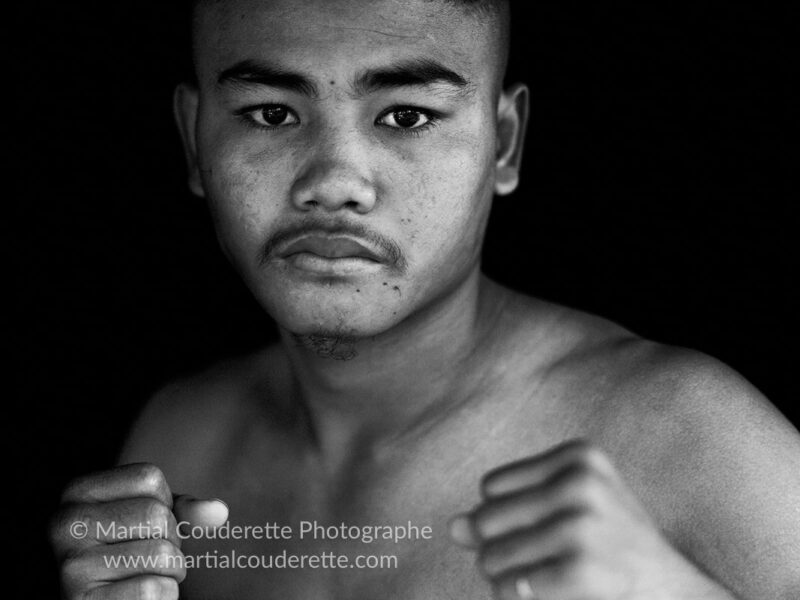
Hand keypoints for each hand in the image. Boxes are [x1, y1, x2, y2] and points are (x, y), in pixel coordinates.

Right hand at [49, 463, 227, 599]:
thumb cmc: (131, 554)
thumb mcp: (153, 522)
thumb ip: (185, 510)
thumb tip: (219, 511)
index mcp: (77, 492)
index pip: (149, 478)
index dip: (164, 503)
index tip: (144, 525)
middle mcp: (65, 524)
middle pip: (156, 515)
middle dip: (171, 539)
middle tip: (148, 558)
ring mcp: (70, 565)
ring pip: (161, 553)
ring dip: (171, 571)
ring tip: (145, 576)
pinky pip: (153, 589)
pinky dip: (163, 595)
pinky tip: (138, 598)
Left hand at [448, 440, 731, 599]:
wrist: (672, 592)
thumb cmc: (608, 548)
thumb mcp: (562, 514)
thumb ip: (505, 515)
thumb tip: (453, 527)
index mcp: (579, 456)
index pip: (491, 487)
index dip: (505, 518)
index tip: (542, 534)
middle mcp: (581, 481)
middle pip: (486, 518)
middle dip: (497, 549)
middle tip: (536, 564)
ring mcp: (583, 523)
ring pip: (491, 555)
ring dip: (504, 579)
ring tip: (541, 579)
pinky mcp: (583, 568)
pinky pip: (512, 587)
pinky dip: (515, 598)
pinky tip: (543, 596)